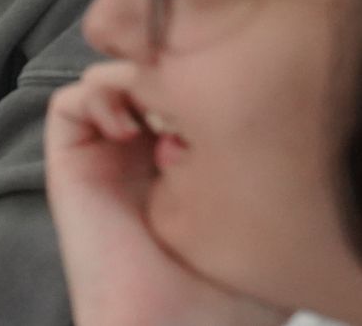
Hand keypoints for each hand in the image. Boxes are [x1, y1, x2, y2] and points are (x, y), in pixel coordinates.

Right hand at [45, 62, 288, 325]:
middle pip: (151, 73)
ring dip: (137, 79)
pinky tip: (133, 130)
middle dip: (176, 69)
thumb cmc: (231, 293)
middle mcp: (142, 152)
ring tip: (166, 113)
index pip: (192, 89)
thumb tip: (292, 107)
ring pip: (109, 76)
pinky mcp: (71, 163)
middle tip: (202, 97)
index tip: (238, 94)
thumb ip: (281, 167)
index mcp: (189, 163)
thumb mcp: (278, 219)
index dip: (212, 77)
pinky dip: (97, 96)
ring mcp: (105, 155)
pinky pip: (69, 101)